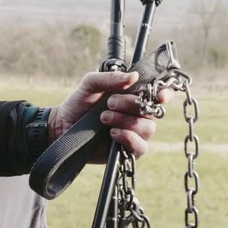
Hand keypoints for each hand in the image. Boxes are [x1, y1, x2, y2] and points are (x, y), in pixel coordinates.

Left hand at [48, 70, 171, 159]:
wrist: (62, 126)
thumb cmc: (79, 104)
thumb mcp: (90, 84)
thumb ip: (110, 78)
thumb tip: (134, 76)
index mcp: (134, 96)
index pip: (160, 95)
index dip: (165, 94)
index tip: (159, 96)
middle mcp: (139, 115)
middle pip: (152, 111)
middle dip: (131, 105)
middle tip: (109, 103)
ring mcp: (135, 134)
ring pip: (148, 128)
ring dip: (126, 121)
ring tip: (104, 118)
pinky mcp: (129, 151)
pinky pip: (141, 147)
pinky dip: (128, 138)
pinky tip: (112, 133)